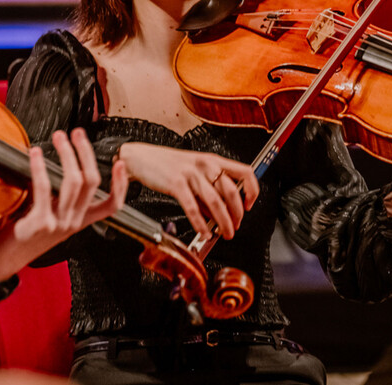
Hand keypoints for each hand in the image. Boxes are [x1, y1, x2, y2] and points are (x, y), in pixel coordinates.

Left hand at [0, 128, 127, 280]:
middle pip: (91, 181)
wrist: (5, 260)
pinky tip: (35, 153)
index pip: (111, 206)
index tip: (121, 163)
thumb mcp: (53, 218)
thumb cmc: (26, 234)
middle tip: (77, 134)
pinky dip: (40, 166)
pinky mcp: (40, 223)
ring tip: (59, 137)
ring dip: (67, 153)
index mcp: (80, 221)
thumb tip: (63, 167)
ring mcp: (58, 223)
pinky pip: (44, 187)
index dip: (121, 185)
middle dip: (85, 152)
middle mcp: (73, 222)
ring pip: (73, 181)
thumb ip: (61, 199)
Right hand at [116, 142, 257, 238]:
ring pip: (216, 201)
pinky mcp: (176, 183)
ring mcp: (191, 173)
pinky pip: (193, 207)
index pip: (245, 172)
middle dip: (237, 215)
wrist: (140, 158)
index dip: (252, 191)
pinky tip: (203, 231)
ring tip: (224, 234)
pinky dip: (200, 223)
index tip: (249, 205)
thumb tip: (218, 214)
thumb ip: (206, 192)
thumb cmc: (165, 165)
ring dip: (223, 222)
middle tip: (234, 227)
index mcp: (213, 160)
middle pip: (232, 191)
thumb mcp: (192, 173)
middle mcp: (205, 165)